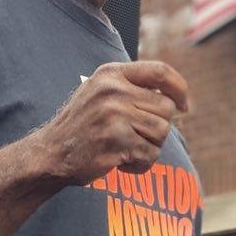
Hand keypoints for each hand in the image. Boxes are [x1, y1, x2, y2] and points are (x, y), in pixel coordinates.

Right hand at [31, 61, 189, 183]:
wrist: (50, 153)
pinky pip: (150, 155)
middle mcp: (113, 90)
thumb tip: (177, 97)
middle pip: (166, 108)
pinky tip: (121, 162)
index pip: (160, 71)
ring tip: (127, 149)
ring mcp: (114, 115)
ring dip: (150, 146)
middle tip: (138, 137)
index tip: (185, 105)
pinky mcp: (115, 141)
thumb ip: (133, 88)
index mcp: (111, 74)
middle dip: (159, 127)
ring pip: (162, 132)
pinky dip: (141, 164)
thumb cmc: (82, 124)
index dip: (179, 88)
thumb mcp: (101, 92)